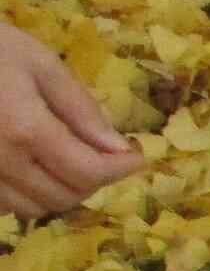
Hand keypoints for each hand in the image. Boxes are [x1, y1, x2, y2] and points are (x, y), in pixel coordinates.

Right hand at [0, 22, 143, 219]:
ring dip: (59, 191)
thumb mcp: (37, 62)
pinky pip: (3, 205)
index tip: (135, 157)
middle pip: (65, 196)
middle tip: (99, 154)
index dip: (120, 169)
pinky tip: (29, 165)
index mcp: (23, 128)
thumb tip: (117, 147)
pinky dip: (25, 194)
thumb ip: (79, 107)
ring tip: (64, 159)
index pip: (88, 172)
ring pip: (34, 208)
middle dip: (92, 179)